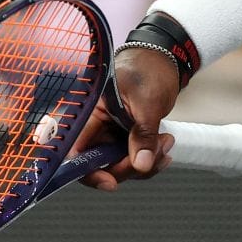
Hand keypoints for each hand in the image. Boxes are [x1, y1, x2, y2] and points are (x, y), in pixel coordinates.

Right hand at [75, 46, 179, 190]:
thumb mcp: (147, 102)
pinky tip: (164, 148)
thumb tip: (140, 164)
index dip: (89, 172)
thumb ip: (142, 134)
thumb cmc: (149, 69)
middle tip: (155, 153)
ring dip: (145, 162)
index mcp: (90, 113)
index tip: (111, 182)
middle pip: (100, 164)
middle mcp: (96, 126)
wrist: (165, 59)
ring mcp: (110, 132)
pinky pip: (132, 157)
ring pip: (119, 164)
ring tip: (166, 143)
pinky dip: (149, 158)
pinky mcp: (124, 135)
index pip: (76, 152)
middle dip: (129, 166)